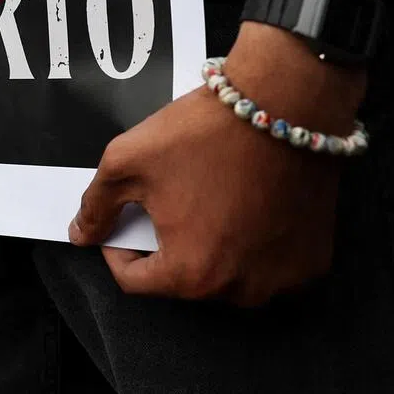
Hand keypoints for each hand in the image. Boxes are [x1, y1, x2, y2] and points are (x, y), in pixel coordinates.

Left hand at [68, 24, 366, 307]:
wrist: (283, 103)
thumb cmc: (201, 133)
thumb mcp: (126, 161)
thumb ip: (96, 205)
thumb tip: (80, 236)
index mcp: (190, 274)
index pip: (136, 281)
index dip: (117, 247)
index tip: (123, 216)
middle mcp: (240, 291)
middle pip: (183, 278)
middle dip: (167, 244)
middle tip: (168, 198)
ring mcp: (282, 280)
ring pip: (227, 273)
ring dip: (210, 246)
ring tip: (206, 197)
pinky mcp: (312, 260)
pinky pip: (268, 263)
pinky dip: (252, 242)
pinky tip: (246, 202)